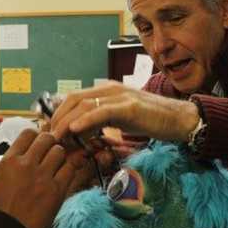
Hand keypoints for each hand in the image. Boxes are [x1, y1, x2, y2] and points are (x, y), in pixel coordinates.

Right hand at [0, 129, 83, 227]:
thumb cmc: (3, 206)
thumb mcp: (1, 176)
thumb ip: (17, 159)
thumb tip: (35, 143)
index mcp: (9, 160)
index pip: (29, 133)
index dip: (36, 136)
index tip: (39, 144)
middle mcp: (26, 164)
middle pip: (47, 138)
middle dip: (50, 144)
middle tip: (49, 154)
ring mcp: (42, 177)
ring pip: (59, 151)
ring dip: (59, 156)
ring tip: (55, 167)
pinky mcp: (56, 190)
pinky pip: (70, 168)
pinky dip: (68, 169)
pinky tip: (62, 176)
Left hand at [50, 81, 200, 143]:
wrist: (178, 119)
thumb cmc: (150, 121)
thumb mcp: (119, 120)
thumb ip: (100, 123)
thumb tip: (78, 133)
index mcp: (106, 91)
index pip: (74, 98)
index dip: (58, 113)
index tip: (50, 131)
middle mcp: (110, 89)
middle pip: (74, 99)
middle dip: (57, 118)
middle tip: (49, 137)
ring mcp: (120, 96)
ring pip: (84, 104)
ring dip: (66, 121)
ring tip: (57, 137)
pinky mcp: (129, 106)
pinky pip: (102, 111)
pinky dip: (85, 120)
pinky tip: (74, 129)